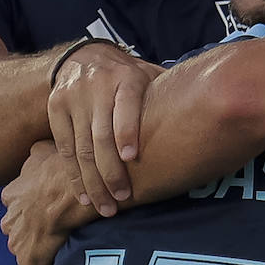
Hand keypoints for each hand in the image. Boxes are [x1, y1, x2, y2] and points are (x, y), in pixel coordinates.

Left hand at [0, 140, 94, 264]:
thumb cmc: (70, 170)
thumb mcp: (48, 149)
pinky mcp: (29, 258)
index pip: (14, 203)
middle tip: (55, 226)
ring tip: (61, 245)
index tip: (47, 206)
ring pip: (22, 247)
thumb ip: (37, 152)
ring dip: (37, 247)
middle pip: (15, 227)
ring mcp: (17, 239)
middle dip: (30, 228)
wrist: (82, 191)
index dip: (31, 205)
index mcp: (12, 192)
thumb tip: (37, 149)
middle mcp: (9, 216)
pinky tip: (62, 260)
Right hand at [47, 45, 162, 215]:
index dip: (126, 131)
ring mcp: (73, 99)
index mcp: (125, 78)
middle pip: (100, 135)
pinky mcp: (56, 109)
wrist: (82, 57)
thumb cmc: (128, 76)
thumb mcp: (148, 75)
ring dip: (92, 182)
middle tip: (123, 199)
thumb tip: (207, 110)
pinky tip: (84, 195)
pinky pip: (64, 148)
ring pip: (80, 147)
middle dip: (111, 171)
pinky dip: (73, 175)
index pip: (125, 105)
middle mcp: (96, 86)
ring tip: (105, 207)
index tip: (132, 157)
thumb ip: (168, 93)